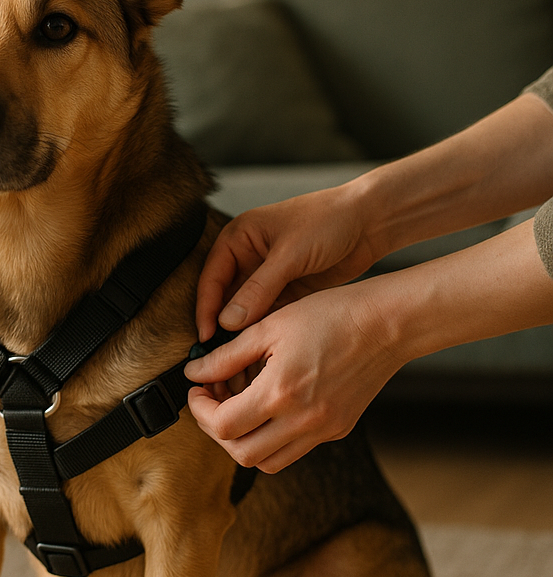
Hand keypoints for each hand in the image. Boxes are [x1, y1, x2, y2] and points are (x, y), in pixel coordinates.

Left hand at [186, 282, 401, 471]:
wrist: (388, 324)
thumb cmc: (331, 315)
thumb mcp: (269, 327)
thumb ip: (226, 356)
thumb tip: (194, 373)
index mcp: (281, 392)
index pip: (223, 426)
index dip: (199, 411)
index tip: (197, 391)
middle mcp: (303, 421)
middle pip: (241, 453)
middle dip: (216, 430)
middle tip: (211, 401)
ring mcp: (323, 430)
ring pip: (268, 461)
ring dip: (243, 440)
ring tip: (238, 406)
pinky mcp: (338, 430)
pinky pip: (294, 449)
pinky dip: (272, 438)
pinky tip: (269, 406)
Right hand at [196, 183, 377, 339]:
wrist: (370, 222)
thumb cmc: (329, 220)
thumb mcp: (290, 254)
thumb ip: (259, 289)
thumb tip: (228, 321)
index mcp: (238, 238)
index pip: (211, 278)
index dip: (206, 308)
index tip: (206, 336)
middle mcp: (247, 257)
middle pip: (224, 297)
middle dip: (221, 324)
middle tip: (218, 354)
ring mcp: (266, 276)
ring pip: (244, 310)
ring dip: (242, 331)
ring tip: (238, 356)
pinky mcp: (285, 291)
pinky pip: (266, 315)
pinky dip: (262, 331)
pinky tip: (260, 349)